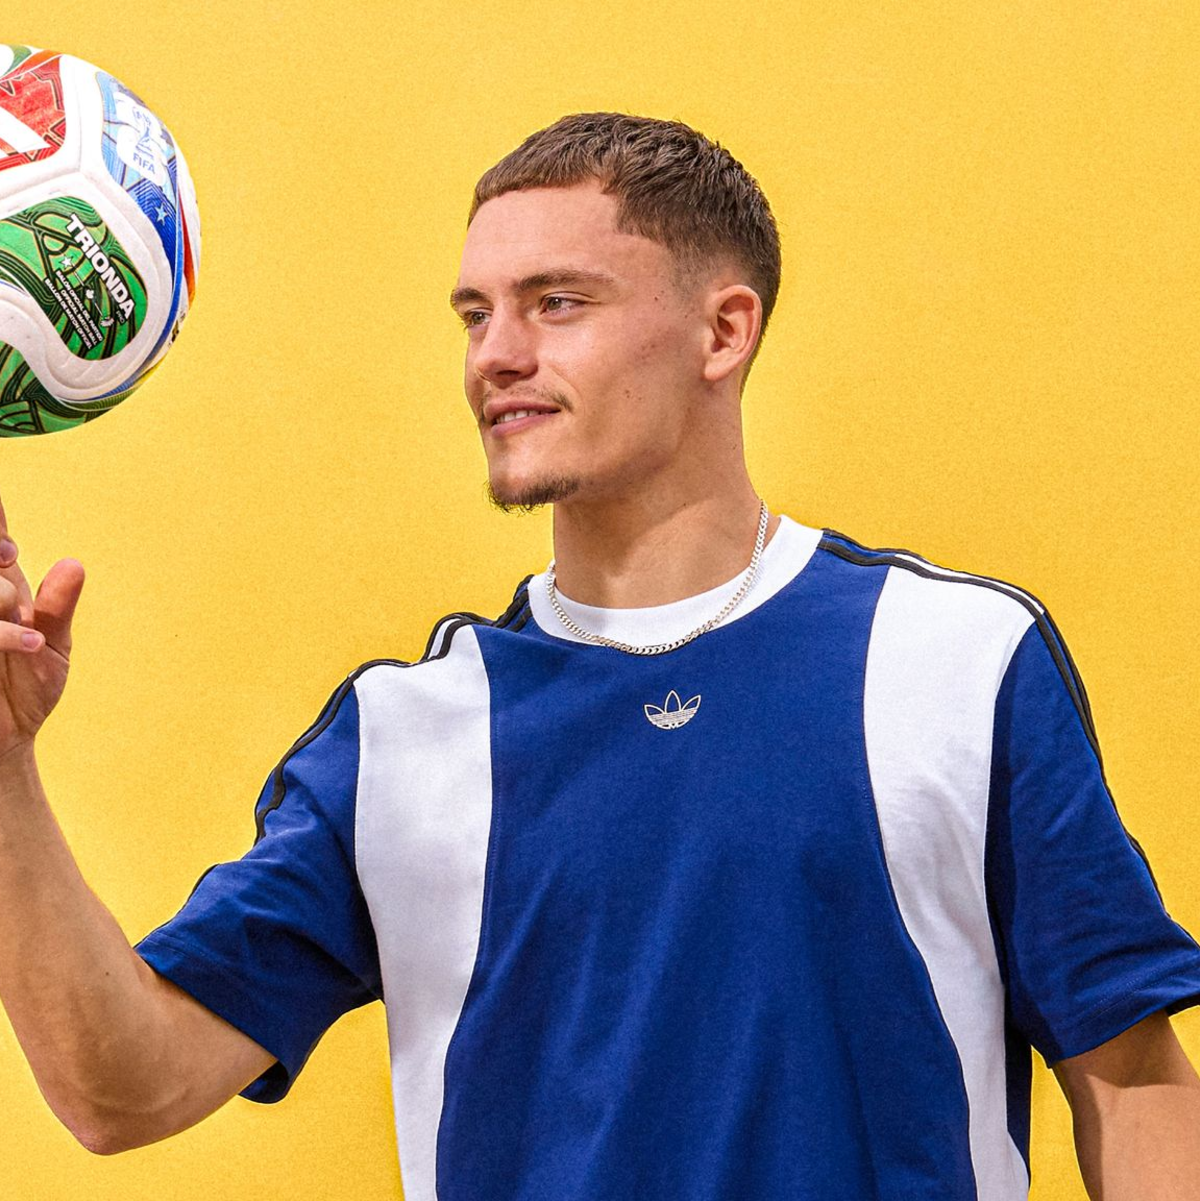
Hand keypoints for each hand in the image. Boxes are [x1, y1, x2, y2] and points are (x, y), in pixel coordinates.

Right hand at [0, 494, 84, 758]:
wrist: (7, 744)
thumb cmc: (25, 694)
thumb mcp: (51, 649)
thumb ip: (58, 608)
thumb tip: (73, 566)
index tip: (12, 545)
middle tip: (11, 557)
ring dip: (0, 597)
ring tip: (29, 628)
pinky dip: (4, 635)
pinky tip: (30, 644)